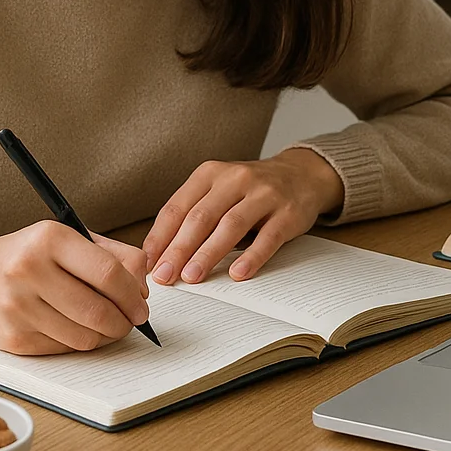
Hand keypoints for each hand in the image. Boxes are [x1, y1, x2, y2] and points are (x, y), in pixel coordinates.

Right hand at [0, 221, 149, 354]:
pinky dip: (79, 343)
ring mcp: (18, 307)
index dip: (133, 295)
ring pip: (85, 337)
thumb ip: (112, 255)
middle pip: (99, 310)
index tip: (141, 305)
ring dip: (105, 336)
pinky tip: (75, 329)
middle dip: (124, 321)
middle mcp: (29, 270)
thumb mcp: (65, 239)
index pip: (108, 272)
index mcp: (48, 238)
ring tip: (105, 324)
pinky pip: (64, 349)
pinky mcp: (14, 339)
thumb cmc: (24, 256)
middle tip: (129, 320)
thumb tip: (142, 289)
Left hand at [143, 148, 344, 285]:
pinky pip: (268, 237)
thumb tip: (160, 255)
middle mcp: (235, 179)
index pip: (178, 207)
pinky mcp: (288, 213)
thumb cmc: (250, 190)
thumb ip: (192, 215)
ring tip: (192, 277)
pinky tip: (237, 273)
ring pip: (230, 225)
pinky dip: (251, 257)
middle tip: (165, 276)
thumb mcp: (218, 190)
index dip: (160, 237)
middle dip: (179, 249)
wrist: (301, 175)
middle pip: (201, 217)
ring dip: (208, 254)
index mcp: (210, 173)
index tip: (149, 263)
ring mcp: (264, 195)